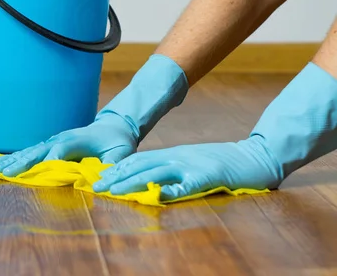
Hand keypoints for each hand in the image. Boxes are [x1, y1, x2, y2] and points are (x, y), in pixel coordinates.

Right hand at [0, 54, 189, 177]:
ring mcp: (54, 141)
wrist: (114, 125)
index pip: (59, 150)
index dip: (49, 161)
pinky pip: (31, 152)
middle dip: (21, 162)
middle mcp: (61, 139)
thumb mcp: (121, 152)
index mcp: (76, 140)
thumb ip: (112, 164)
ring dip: (13, 160)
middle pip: (38, 150)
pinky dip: (16, 158)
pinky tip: (1, 165)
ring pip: (30, 151)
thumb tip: (102, 180)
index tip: (37, 173)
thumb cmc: (118, 141)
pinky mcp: (50, 145)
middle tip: (5, 173)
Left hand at [92, 137, 282, 200]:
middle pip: (142, 166)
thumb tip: (146, 179)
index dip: (117, 170)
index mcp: (173, 154)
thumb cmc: (220, 161)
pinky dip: (173, 190)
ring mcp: (193, 165)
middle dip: (117, 177)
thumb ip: (170, 168)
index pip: (139, 160)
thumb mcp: (190, 161)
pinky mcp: (209, 176)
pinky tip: (159, 197)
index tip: (99, 179)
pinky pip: (189, 184)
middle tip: (97, 187)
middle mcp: (178, 157)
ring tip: (116, 192)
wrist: (254, 156)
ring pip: (157, 173)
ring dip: (134, 183)